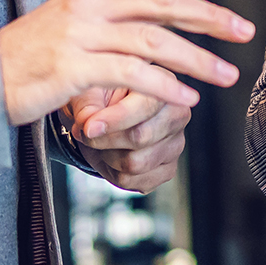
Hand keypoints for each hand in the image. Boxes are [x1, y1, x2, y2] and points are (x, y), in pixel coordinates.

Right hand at [0, 0, 249, 126]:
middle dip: (208, 16)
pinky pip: (131, 75)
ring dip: (196, 60)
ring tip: (226, 75)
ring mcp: (80, 36)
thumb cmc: (24, 60)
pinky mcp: (74, 68)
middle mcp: (88, 7)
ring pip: (154, 42)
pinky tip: (186, 100)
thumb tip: (145, 20)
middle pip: (161, 3)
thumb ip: (103, 20)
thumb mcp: (63, 26)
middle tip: (243, 29)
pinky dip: (164, 88)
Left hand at [62, 88, 189, 193]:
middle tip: (88, 133)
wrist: (102, 121)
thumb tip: (88, 124)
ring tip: (102, 142)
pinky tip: (113, 155)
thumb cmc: (99, 98)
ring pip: (136, 163)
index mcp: (164, 83)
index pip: (146, 106)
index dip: (115, 119)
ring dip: (108, 156)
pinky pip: (135, 181)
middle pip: (142, 137)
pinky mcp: (168, 169)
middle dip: (106, 140)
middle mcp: (177, 113)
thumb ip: (88, 104)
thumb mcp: (87, 91)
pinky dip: (114, 173)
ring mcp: (176, 144)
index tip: (90, 126)